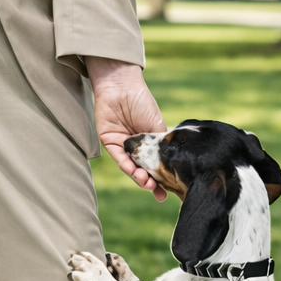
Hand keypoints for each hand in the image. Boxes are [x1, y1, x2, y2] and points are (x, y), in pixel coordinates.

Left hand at [85, 56, 166, 200]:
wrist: (122, 86)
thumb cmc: (142, 102)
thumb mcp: (158, 127)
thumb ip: (161, 146)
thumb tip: (171, 168)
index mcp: (149, 144)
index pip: (154, 166)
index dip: (160, 181)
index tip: (167, 194)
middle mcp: (135, 147)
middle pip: (142, 170)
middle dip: (149, 182)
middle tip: (156, 190)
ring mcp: (122, 146)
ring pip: (130, 167)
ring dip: (138, 177)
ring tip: (147, 183)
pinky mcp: (109, 142)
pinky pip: (118, 158)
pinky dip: (127, 166)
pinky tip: (136, 173)